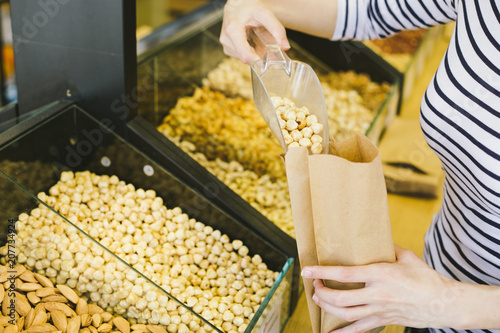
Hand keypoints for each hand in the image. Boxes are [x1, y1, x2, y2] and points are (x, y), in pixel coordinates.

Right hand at [220, 0, 289, 63]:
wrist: (238, 3)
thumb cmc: (250, 7)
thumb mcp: (265, 14)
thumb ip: (277, 29)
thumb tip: (285, 46)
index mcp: (233, 30)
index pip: (245, 55)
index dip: (258, 61)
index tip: (268, 60)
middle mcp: (226, 39)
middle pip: (245, 58)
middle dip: (257, 56)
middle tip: (265, 46)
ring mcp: (225, 44)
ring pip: (242, 58)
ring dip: (252, 53)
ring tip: (256, 40)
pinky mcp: (226, 47)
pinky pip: (240, 56)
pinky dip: (248, 52)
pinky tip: (250, 42)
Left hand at [302, 245, 466, 330]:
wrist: (443, 303)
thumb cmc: (426, 277)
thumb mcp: (406, 256)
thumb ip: (387, 248)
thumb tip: (374, 238)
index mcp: (380, 274)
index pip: (344, 273)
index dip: (322, 272)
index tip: (306, 270)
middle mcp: (377, 294)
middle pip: (340, 298)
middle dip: (321, 292)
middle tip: (314, 285)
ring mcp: (380, 310)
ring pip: (345, 314)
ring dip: (327, 307)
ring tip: (318, 299)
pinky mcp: (384, 320)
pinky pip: (360, 329)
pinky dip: (343, 332)